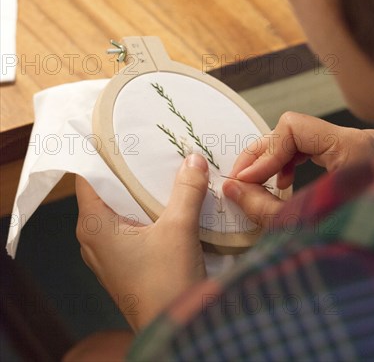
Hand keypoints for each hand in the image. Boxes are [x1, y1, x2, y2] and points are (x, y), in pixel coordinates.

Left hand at [75, 153, 208, 331]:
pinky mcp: (121, 262)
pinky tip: (167, 201)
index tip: (120, 135)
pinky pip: (127, 226)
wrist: (172, 329)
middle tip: (149, 148)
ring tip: (161, 171)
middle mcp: (93, 237)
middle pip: (105, 191)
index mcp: (94, 225)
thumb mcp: (179, 229)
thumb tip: (193, 159)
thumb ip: (186, 190)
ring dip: (139, 193)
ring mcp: (106, 252)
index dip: (102, 155)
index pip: (88, 177)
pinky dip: (143, 211)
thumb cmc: (166, 283)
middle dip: (128, 172)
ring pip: (118, 209)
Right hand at [223, 111, 373, 224]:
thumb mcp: (302, 224)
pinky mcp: (355, 159)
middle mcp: (359, 142)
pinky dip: (293, 162)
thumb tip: (234, 188)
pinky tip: (283, 182)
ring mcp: (359, 149)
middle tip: (241, 178)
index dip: (264, 154)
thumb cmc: (357, 241)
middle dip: (263, 156)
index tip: (245, 178)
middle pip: (295, 131)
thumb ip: (261, 204)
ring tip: (258, 181)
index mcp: (353, 149)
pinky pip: (315, 148)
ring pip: (303, 138)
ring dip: (275, 158)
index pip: (292, 128)